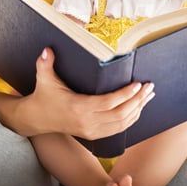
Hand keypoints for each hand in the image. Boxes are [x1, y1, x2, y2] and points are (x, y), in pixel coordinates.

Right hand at [12, 48, 154, 138]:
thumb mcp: (43, 79)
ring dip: (138, 110)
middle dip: (138, 101)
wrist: (36, 119)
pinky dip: (130, 119)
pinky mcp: (93, 135)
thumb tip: (47, 50)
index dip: (125, 95)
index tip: (137, 84)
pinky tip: (138, 108)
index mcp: (78, 108)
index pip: (108, 103)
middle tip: (149, 87)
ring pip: (122, 124)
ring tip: (148, 95)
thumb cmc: (43, 96)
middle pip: (120, 114)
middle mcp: (87, 122)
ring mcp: (91, 131)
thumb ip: (45, 64)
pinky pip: (118, 130)